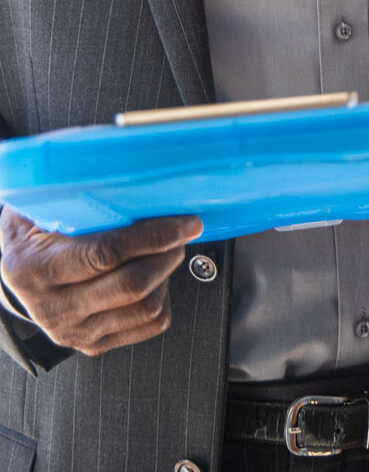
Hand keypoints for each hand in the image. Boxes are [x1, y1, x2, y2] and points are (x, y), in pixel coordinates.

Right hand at [0, 205, 201, 355]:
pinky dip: (163, 296)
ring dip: (167, 274)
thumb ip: (85, 201)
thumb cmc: (40, 231)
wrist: (21, 269)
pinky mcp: (94, 344)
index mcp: (34, 269)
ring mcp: (72, 332)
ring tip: (164, 250)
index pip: (105, 254)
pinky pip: (150, 324)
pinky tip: (154, 277)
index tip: (185, 223)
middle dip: (168, 253)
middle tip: (181, 231)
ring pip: (147, 307)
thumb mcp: (47, 208)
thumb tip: (141, 186)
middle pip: (132, 285)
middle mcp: (51, 307)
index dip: (153, 236)